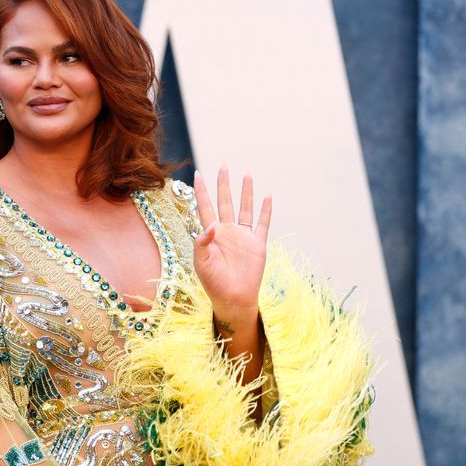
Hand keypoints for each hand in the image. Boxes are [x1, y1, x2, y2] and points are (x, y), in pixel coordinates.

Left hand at [191, 165, 271, 328]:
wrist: (233, 298)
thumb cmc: (213, 283)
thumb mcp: (201, 264)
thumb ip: (201, 244)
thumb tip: (210, 226)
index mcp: (210, 234)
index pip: (205, 206)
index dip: (201, 191)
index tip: (197, 174)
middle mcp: (227, 231)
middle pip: (225, 201)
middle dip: (224, 184)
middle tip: (223, 166)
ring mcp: (242, 236)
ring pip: (244, 208)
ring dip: (246, 192)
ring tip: (247, 174)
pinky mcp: (257, 244)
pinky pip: (262, 223)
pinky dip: (266, 210)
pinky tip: (267, 196)